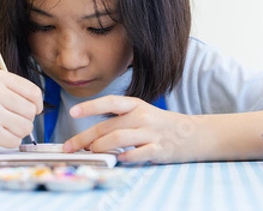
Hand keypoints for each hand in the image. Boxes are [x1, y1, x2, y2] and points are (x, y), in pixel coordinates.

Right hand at [0, 70, 42, 151]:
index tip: (28, 108)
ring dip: (18, 132)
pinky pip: (16, 140)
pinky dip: (10, 141)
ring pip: (26, 127)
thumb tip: (39, 107)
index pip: (34, 92)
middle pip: (30, 111)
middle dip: (24, 119)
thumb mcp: (2, 90)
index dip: (36, 104)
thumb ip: (23, 92)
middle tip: (8, 119)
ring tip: (3, 127)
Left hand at [62, 95, 197, 162]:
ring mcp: (151, 133)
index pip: (110, 102)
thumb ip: (119, 121)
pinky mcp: (159, 149)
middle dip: (85, 138)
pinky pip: (138, 153)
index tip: (72, 112)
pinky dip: (125, 157)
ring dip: (101, 147)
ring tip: (91, 153)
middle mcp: (142, 116)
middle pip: (108, 126)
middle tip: (71, 147)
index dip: (91, 106)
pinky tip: (117, 159)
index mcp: (135, 105)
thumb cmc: (159, 124)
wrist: (192, 133)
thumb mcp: (140, 113)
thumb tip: (90, 136)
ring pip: (119, 138)